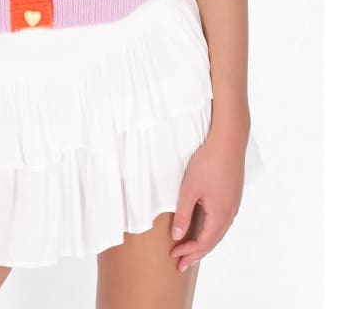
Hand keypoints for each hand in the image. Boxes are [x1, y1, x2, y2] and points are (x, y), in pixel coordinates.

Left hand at [169, 128, 246, 272]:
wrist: (228, 140)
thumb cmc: (208, 162)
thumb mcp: (189, 189)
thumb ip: (184, 214)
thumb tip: (177, 235)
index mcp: (220, 215)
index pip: (204, 243)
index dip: (188, 252)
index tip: (173, 256)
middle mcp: (230, 213)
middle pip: (213, 241)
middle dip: (196, 254)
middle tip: (181, 264)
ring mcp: (233, 204)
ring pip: (218, 231)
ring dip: (204, 242)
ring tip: (190, 250)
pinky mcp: (232, 195)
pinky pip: (221, 221)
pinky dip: (210, 230)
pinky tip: (203, 228)